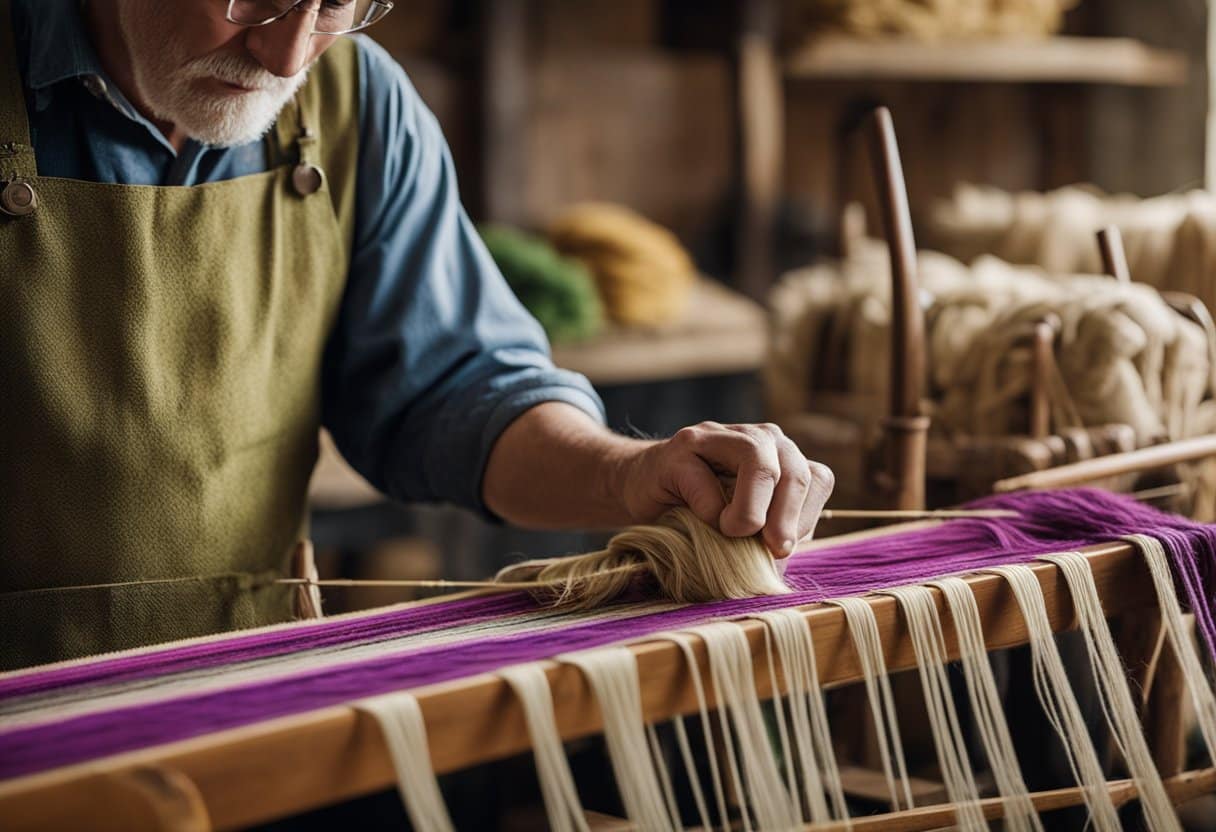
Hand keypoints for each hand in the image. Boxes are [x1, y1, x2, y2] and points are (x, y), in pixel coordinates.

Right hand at [617, 421, 834, 557]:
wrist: (644, 491)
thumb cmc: (702, 514)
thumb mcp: (747, 529)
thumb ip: (772, 536)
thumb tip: (786, 557)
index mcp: (782, 456)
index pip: (817, 478)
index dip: (806, 517)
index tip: (783, 549)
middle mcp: (757, 437)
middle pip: (794, 469)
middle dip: (787, 518)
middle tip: (773, 551)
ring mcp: (718, 436)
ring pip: (756, 461)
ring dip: (751, 509)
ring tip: (734, 533)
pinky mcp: (681, 448)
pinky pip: (705, 481)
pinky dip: (707, 511)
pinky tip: (696, 521)